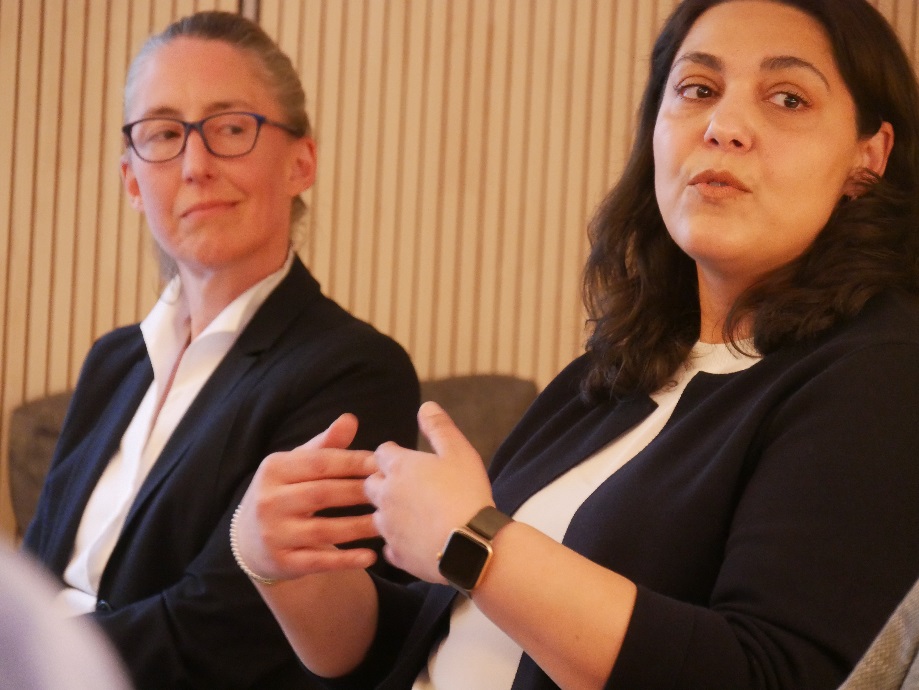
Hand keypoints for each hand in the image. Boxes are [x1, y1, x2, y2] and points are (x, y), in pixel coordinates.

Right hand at [234, 414, 380, 581]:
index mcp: (273, 469)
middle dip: (360, 492)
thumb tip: (350, 419)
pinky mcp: (282, 563)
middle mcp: (269, 501)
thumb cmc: (284, 492)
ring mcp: (273, 534)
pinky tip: (371, 556)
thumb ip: (325, 445)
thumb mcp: (296, 465)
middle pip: (323, 494)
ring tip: (388, 523)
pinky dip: (347, 560)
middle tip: (393, 492)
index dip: (354, 462)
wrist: (249, 540)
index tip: (383, 463)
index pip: (320, 462)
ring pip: (324, 530)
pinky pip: (319, 562)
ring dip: (360, 527)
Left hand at [365, 401, 493, 581]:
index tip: (407, 459)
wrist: (471, 545)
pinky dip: (398, 543)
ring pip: (377, 516)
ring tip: (412, 514)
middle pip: (370, 483)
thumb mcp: (459, 451)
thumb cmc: (466, 493)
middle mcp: (385, 496)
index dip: (394, 454)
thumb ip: (439, 427)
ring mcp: (388, 528)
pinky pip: (388, 547)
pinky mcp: (396, 555)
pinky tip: (413, 541)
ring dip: (389, 512)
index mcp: (399, 468)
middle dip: (383, 481)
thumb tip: (426, 406)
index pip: (382, 452)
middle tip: (406, 485)